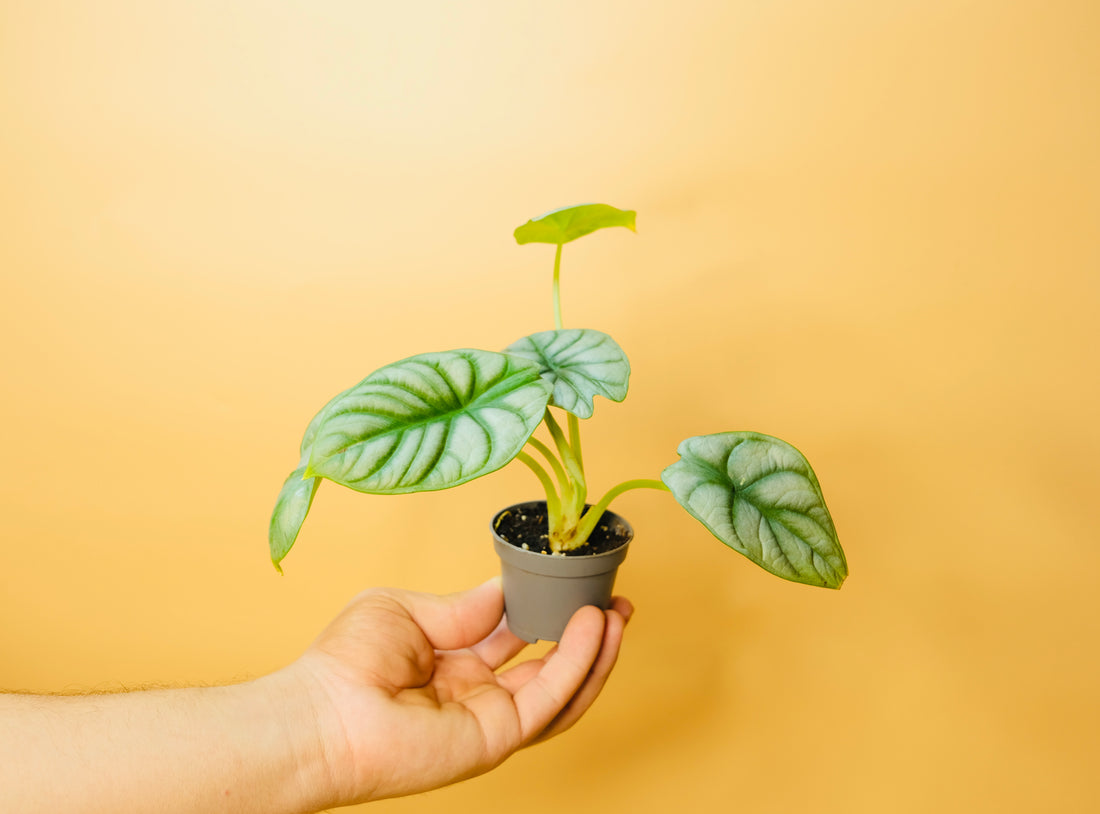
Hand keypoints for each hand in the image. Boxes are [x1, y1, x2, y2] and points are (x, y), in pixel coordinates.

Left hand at [288, 578, 631, 805]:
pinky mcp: (497, 738)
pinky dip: (577, 664)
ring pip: (561, 688)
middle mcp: (478, 692)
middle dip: (588, 634)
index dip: (550, 610)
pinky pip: (550, 699)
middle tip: (618, 601)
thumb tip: (507, 589)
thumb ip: (466, 607)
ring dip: (594, 652)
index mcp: (455, 662)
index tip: (577, 581)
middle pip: (550, 664)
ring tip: (619, 614)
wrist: (323, 711)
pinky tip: (593, 630)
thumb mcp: (411, 609)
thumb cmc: (345, 663)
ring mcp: (490, 718)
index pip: (518, 635)